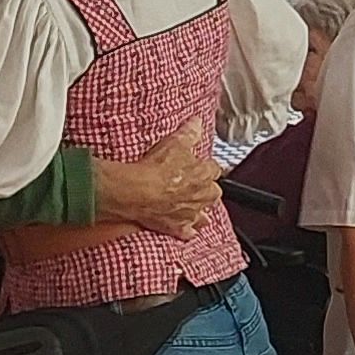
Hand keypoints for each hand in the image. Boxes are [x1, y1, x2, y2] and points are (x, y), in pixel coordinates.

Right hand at [92, 124, 227, 234]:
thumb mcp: (175, 142)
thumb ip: (189, 132)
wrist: (140, 192)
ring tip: (194, 208)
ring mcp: (191, 214)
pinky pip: (188, 232)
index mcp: (205, 175)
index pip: (215, 169)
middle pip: (213, 193)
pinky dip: (187, 231)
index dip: (207, 167)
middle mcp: (202, 196)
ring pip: (204, 216)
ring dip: (200, 212)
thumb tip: (197, 122)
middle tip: (196, 186)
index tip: (202, 165)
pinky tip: (185, 230)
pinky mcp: (178, 228)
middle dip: (207, 190)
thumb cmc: (157, 168)